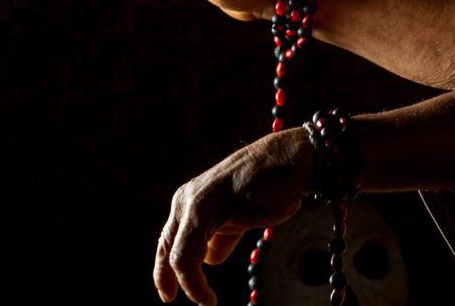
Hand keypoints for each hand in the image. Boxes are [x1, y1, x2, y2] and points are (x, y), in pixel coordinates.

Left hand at [153, 130, 310, 303]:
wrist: (289, 162)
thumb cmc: (271, 186)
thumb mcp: (241, 216)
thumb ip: (223, 234)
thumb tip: (210, 258)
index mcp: (191, 199)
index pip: (170, 239)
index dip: (165, 269)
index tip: (168, 294)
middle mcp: (187, 200)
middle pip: (166, 248)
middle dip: (166, 279)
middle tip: (169, 300)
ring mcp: (195, 206)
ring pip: (177, 257)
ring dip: (190, 286)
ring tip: (206, 303)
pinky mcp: (206, 214)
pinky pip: (189, 258)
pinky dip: (195, 285)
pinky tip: (208, 300)